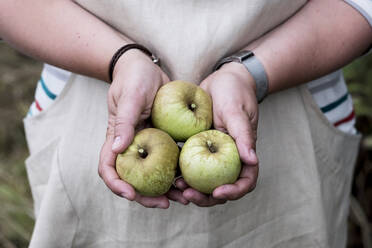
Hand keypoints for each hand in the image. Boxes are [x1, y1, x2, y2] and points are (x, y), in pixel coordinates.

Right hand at [98, 50, 188, 207]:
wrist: (147, 67)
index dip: (117, 185)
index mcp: (116, 139)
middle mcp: (131, 146)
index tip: (132, 195)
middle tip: (166, 204)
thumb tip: (119, 149)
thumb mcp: (130, 97)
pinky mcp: (161, 141)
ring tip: (185, 197)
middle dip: (146, 196)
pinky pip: (168, 161)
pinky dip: (177, 173)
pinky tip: (191, 179)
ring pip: (152, 175)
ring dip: (165, 189)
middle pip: (133, 180)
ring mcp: (146, 145)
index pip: (108, 168)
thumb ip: (125, 121)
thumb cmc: (134, 78)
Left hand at [177, 62, 258, 206]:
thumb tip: (252, 160)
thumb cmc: (234, 92)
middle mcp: (228, 159)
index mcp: (243, 154)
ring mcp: (212, 156)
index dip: (233, 192)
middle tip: (187, 195)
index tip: (216, 191)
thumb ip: (244, 136)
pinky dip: (181, 174)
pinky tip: (168, 174)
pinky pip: (190, 166)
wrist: (220, 80)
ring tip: (175, 188)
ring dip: (191, 189)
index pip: (245, 181)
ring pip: (204, 181)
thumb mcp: (237, 112)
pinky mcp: (197, 149)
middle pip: (221, 187)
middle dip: (206, 197)